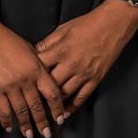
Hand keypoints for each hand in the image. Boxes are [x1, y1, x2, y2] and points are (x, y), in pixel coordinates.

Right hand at [0, 14, 65, 137]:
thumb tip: (45, 82)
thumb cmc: (6, 40)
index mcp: (37, 68)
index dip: (57, 108)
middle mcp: (25, 79)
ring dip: (26, 125)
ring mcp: (9, 85)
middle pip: (37, 106)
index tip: (60, 118)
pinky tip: (10, 127)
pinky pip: (2, 110)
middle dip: (42, 122)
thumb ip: (38, 67)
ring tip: (30, 135)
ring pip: (21, 111)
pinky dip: (7, 121)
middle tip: (46, 134)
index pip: (52, 93)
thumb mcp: (29, 50)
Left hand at [35, 0, 137, 115]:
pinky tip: (64, 113)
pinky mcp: (95, 78)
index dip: (30, 74)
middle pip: (50, 85)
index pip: (39, 67)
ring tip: (44, 110)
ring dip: (53, 104)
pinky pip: (82, 97)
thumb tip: (34, 53)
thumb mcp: (63, 28)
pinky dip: (72, 107)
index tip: (24, 81)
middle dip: (39, 94)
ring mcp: (84, 73)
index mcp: (61, 50)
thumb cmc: (88, 24)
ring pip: (64, 94)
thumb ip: (48, 42)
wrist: (114, 24)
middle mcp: (71, 64)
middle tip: (30, 101)